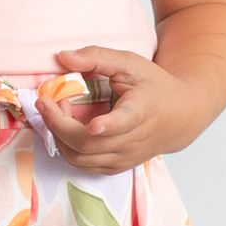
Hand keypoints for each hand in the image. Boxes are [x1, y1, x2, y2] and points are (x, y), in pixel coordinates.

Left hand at [35, 46, 203, 174]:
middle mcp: (132, 141)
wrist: (178, 117)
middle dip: (58, 124)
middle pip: (88, 143)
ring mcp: (123, 158)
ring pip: (80, 158)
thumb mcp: (129, 63)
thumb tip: (62, 57)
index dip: (108, 125)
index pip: (124, 123)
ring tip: (57, 111)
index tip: (95, 125)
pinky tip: (65, 126)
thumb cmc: (152, 86)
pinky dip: (66, 146)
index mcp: (141, 111)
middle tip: (46, 102)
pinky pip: (81, 163)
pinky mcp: (114, 168)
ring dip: (59, 135)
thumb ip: (96, 57)